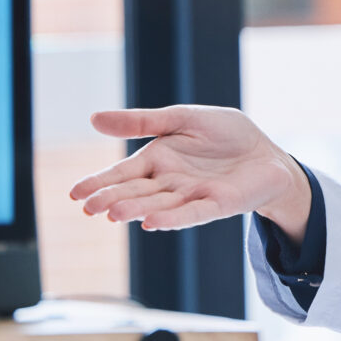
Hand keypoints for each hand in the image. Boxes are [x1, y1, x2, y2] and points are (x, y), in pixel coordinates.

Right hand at [70, 106, 310, 239]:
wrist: (267, 152)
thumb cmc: (226, 134)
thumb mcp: (181, 118)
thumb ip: (142, 122)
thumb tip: (93, 118)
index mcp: (158, 159)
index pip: (122, 173)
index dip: (98, 183)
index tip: (74, 194)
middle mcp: (169, 182)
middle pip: (135, 191)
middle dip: (111, 199)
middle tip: (87, 207)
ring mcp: (191, 195)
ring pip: (158, 204)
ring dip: (136, 209)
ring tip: (112, 214)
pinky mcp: (216, 204)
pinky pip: (191, 213)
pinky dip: (172, 218)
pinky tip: (151, 223)